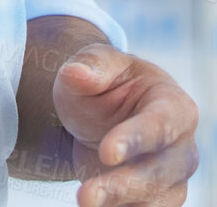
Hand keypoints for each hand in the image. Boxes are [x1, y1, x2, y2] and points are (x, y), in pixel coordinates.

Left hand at [55, 41, 198, 204]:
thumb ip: (90, 65)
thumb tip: (76, 73)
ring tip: (84, 201)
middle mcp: (181, 145)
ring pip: (153, 199)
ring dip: (118, 203)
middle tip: (87, 195)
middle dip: (123, 185)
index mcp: (174, 104)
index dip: (134, 139)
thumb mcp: (95, 64)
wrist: (102, 110)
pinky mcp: (158, 198)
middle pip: (159, 172)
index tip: (106, 153)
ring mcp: (173, 177)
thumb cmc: (105, 83)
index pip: (159, 126)